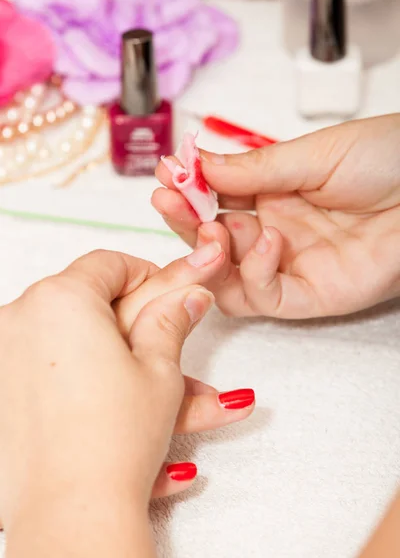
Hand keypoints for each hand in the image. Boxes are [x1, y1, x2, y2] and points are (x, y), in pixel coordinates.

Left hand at [0, 247, 253, 556]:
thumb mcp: (159, 369)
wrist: (71, 514)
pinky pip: (45, 372)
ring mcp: (1, 355)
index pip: (108, 264)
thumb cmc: (114, 441)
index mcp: (61, 299)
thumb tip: (189, 294)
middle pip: (85, 302)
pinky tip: (116, 410)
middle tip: (164, 346)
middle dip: (130, 323)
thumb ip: (172, 319)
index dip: (147, 276)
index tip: (167, 297)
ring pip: (68, 342)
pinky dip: (80, 384)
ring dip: (111, 360)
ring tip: (157, 392)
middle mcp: (19, 318)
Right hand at [153, 114, 399, 317]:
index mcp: (274, 192)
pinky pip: (266, 298)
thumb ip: (252, 168)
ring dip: (209, 254)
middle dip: (185, 222)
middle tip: (170, 200)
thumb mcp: (312, 154)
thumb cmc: (388, 158)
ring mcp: (291, 265)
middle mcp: (276, 231)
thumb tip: (196, 163)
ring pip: (228, 277)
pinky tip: (265, 240)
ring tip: (209, 227)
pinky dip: (254, 274)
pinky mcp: (313, 295)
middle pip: (213, 240)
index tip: (166, 175)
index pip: (216, 199)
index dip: (188, 191)